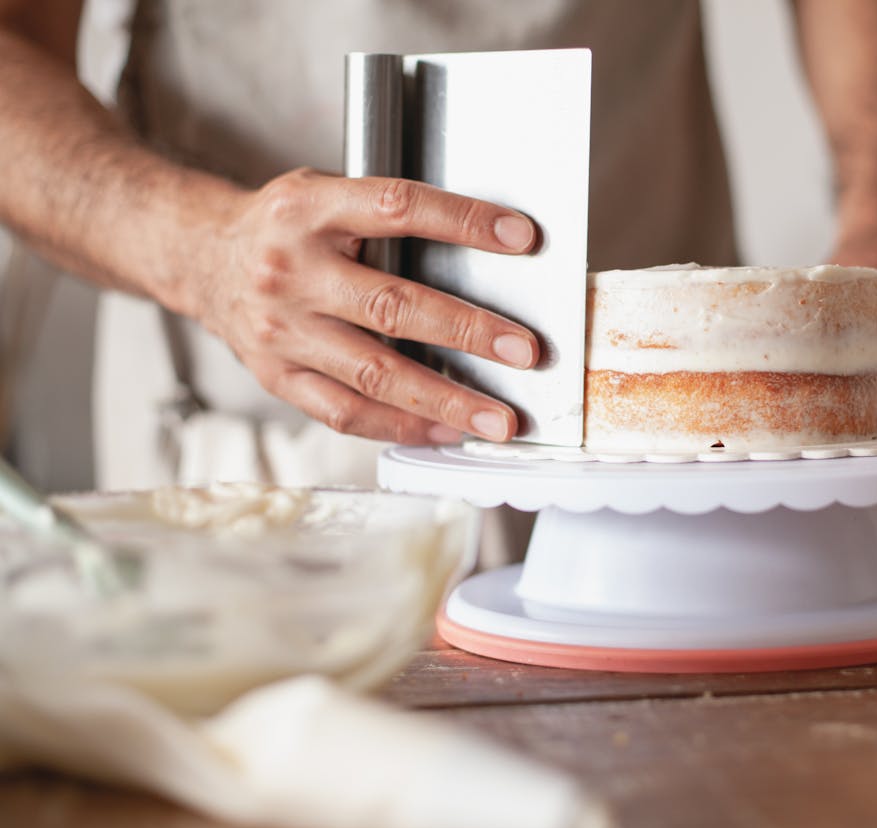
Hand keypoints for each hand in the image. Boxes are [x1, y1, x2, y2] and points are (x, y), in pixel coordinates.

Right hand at [181, 168, 541, 444]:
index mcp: (310, 210)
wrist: (200, 256)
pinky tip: (444, 431)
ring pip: (372, 374)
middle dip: (467, 332)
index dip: (462, 220)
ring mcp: (282, 330)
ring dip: (444, 400)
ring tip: (496, 418)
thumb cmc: (283, 226)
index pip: (397, 207)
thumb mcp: (326, 193)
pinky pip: (344, 412)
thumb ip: (387, 215)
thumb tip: (482, 251)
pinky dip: (400, 426)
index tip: (520, 238)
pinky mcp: (277, 376)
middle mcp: (292, 271)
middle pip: (391, 306)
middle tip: (523, 350)